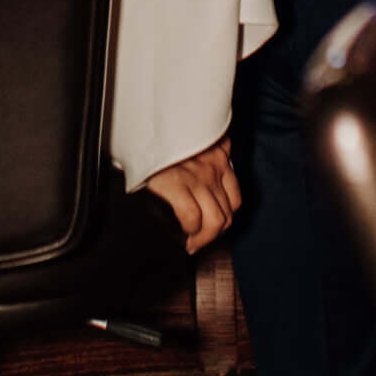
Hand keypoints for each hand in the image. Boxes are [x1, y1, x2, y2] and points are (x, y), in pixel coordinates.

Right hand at [142, 137, 241, 253]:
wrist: (140, 132)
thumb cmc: (165, 142)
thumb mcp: (195, 142)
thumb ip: (213, 148)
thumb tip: (225, 149)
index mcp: (218, 158)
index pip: (235, 200)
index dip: (224, 220)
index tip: (211, 228)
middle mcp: (212, 167)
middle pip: (227, 215)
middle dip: (213, 235)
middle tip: (198, 241)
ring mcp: (197, 176)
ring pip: (215, 221)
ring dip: (203, 239)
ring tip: (191, 243)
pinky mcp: (176, 183)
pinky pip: (192, 217)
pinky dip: (189, 229)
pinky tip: (183, 230)